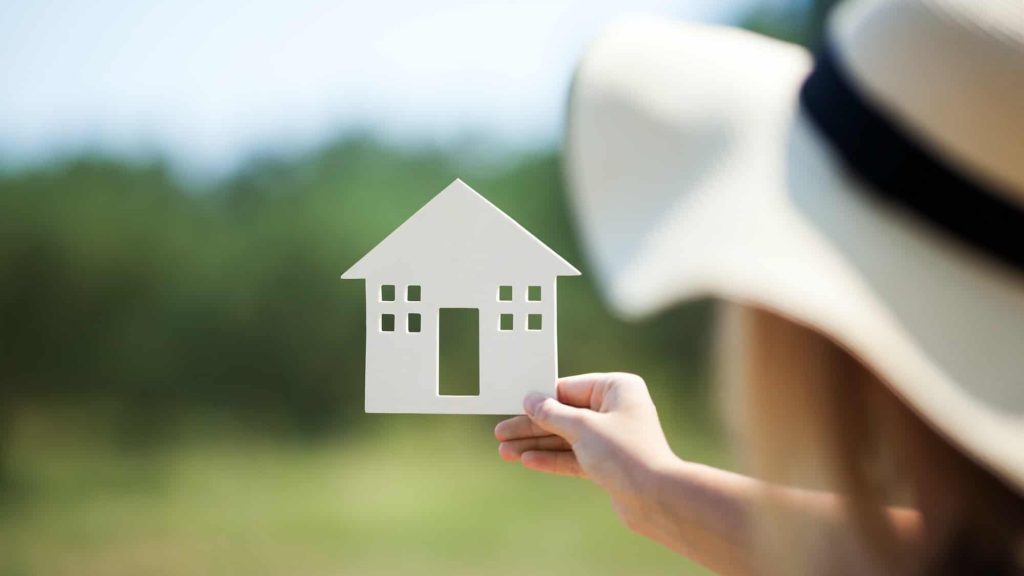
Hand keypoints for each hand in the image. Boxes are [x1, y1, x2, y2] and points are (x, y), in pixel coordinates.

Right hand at [494, 372, 679, 530]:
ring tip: (505, 452)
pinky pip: (574, 456)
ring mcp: (612, 437)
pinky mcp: (608, 463)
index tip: (512, 405)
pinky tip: (527, 461)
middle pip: (563, 414)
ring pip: (566, 438)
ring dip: (536, 445)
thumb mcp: (582, 428)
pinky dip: (551, 459)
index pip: (568, 388)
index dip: (538, 399)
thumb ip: (552, 413)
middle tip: (500, 434)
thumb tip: (531, 400)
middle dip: (531, 426)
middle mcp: (616, 409)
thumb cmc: (625, 454)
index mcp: (618, 388)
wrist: (657, 500)